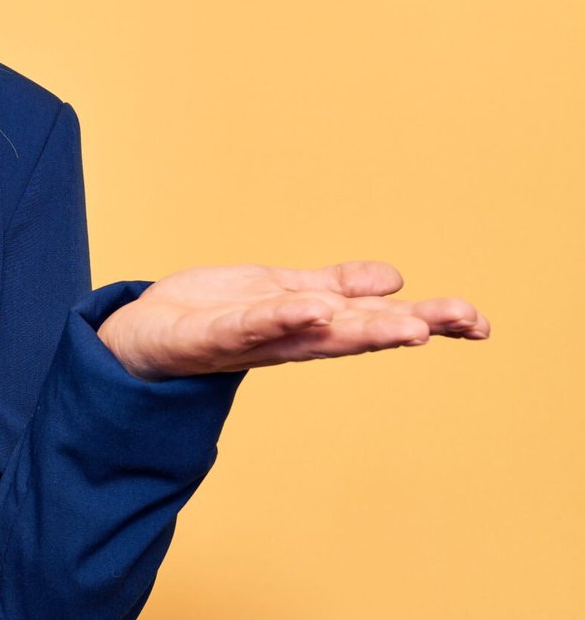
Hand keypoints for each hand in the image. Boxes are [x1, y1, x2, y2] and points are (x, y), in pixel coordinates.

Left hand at [95, 260, 491, 380]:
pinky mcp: (207, 337)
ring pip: (312, 335)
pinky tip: (311, 311)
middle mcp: (290, 337)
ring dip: (359, 330)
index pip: (378, 320)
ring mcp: (251, 339)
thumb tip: (395, 280)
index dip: (429, 321)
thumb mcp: (281, 293)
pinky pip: (247, 327)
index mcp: (311, 323)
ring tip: (406, 326)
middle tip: (465, 323)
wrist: (140, 337)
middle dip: (410, 326)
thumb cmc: (211, 314)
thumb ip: (334, 287)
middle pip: (357, 331)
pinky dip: (279, 320)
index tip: (479, 324)